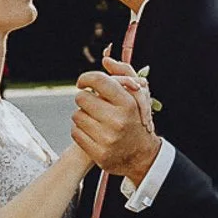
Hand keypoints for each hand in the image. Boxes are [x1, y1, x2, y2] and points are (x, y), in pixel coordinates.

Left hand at [72, 54, 161, 184]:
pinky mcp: (98, 154)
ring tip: (94, 119)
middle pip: (82, 98)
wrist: (143, 157)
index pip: (98, 80)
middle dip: (84, 98)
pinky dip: (80, 130)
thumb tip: (106, 60)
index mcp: (128, 104)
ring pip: (76, 115)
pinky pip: (75, 133)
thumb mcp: (138, 96)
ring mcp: (107, 139)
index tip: (83, 82)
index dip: (86, 78)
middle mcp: (117, 121)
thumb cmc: (137, 121)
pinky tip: (92, 131)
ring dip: (82, 115)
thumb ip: (124, 74)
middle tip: (92, 103)